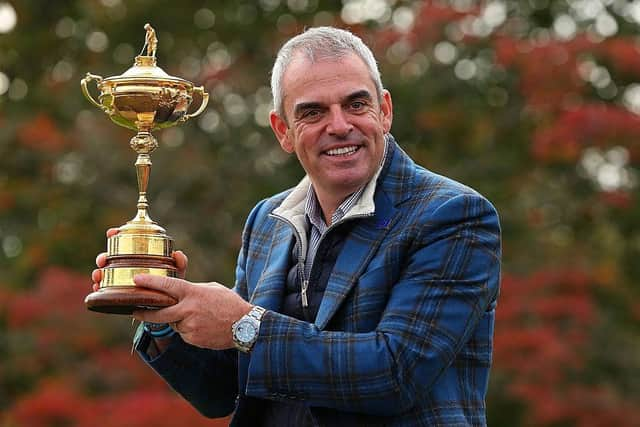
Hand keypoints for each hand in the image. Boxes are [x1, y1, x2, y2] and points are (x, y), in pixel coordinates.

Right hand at [90, 227, 188, 290]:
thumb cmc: (171, 285)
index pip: (125, 241)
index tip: (112, 232)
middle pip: (111, 257)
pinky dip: (99, 286)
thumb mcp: (177, 273)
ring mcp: (121, 278)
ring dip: (98, 272)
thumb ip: (180, 264)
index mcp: (139, 256)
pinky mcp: (118, 292)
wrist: (166, 306)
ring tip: (98, 275)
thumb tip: (177, 254)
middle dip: (103, 256)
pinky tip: (97, 287)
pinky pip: (104, 288)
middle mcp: (127, 265)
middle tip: (103, 260)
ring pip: (104, 272)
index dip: (116, 234)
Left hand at [131, 275, 252, 349]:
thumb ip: (192, 289)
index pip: (167, 285)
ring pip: (174, 323)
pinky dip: (189, 329)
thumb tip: (176, 289)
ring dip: (179, 320)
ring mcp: (190, 326)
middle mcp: (189, 309)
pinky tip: (203, 326)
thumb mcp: (211, 288)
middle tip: (135, 311)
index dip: (150, 282)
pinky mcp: (193, 338)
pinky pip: (184, 333)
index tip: (136, 279)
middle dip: (144, 312)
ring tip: (199, 317)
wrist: (245, 325)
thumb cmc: (229, 303)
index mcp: (193, 293)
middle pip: (159, 313)